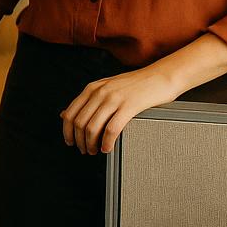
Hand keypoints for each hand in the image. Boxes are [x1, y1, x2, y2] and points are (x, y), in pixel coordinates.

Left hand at [61, 64, 186, 154]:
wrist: (161, 76)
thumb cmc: (136, 85)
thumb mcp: (106, 87)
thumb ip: (88, 100)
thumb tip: (64, 114)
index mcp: (92, 88)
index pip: (70, 113)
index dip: (67, 132)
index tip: (71, 142)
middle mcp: (100, 92)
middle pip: (79, 123)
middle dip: (79, 141)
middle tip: (85, 150)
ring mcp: (114, 98)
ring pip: (92, 127)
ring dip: (91, 144)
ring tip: (95, 151)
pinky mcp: (129, 106)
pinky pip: (111, 129)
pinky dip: (107, 142)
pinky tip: (108, 148)